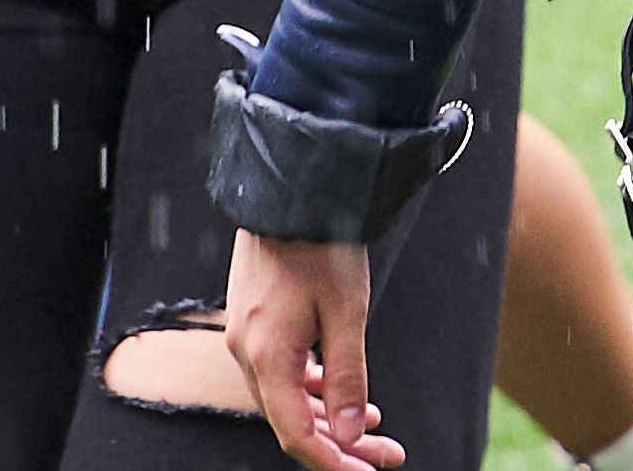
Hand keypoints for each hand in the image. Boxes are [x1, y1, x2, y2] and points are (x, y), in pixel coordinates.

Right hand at [224, 232, 404, 470]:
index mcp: (265, 357)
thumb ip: (347, 377)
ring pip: (284, 396)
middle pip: (291, 420)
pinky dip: (309, 385)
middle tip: (388, 451)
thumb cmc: (321, 246)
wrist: (290, 190)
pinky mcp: (252, 319)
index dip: (335, 461)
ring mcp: (244, 335)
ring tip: (373, 420)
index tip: (373, 469)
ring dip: (327, 413)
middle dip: (341, 441)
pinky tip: (333, 386)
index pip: (296, 435)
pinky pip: (278, 369)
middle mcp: (245, 352)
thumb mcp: (347, 313)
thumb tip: (352, 434)